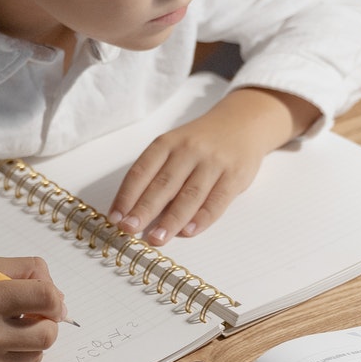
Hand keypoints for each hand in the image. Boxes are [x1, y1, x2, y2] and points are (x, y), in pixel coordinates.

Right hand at [0, 257, 67, 361]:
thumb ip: (25, 271)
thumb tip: (59, 299)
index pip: (47, 298)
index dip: (55, 300)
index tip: (50, 302)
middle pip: (48, 335)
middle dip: (46, 325)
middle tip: (30, 319)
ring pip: (36, 357)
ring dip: (29, 345)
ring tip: (6, 334)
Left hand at [110, 87, 320, 244]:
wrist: (243, 122)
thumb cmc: (201, 142)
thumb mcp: (176, 146)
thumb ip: (158, 172)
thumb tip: (136, 210)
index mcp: (167, 143)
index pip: (142, 171)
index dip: (126, 195)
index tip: (116, 217)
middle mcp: (189, 150)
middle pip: (163, 184)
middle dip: (144, 210)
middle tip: (129, 230)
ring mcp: (213, 162)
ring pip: (189, 195)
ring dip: (171, 220)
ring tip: (156, 239)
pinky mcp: (235, 175)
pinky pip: (217, 200)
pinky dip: (202, 218)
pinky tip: (188, 232)